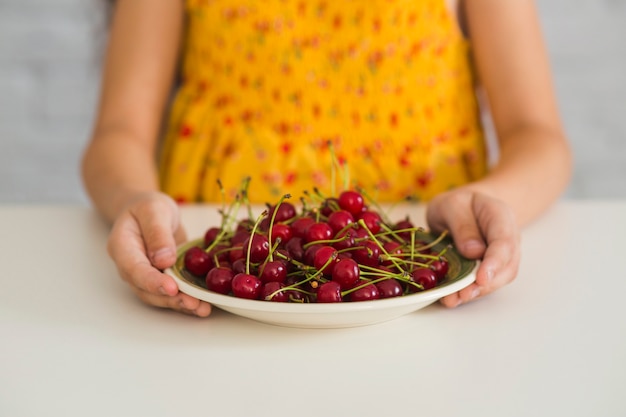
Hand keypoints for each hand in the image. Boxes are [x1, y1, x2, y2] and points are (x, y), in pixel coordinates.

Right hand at [107, 192, 211, 316]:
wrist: (149, 211)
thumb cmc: (148, 207)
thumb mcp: (154, 209)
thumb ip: (157, 233)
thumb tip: (164, 260)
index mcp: (122, 247)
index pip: (134, 269)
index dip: (152, 281)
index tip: (171, 289)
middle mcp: (130, 267)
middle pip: (146, 289)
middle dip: (170, 299)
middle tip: (193, 304)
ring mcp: (145, 276)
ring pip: (158, 296)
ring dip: (180, 304)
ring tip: (202, 309)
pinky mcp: (161, 279)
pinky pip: (171, 293)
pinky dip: (186, 300)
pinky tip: (204, 306)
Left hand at [425, 189, 520, 306]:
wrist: (465, 208)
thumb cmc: (459, 204)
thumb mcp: (453, 204)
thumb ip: (462, 224)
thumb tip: (473, 251)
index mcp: (501, 216)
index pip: (504, 242)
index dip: (494, 263)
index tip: (481, 278)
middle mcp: (508, 239)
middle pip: (507, 266)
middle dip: (485, 285)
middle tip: (461, 295)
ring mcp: (502, 256)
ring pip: (498, 279)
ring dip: (477, 292)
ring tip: (453, 300)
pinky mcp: (491, 268)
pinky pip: (486, 283)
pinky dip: (471, 292)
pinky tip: (453, 298)